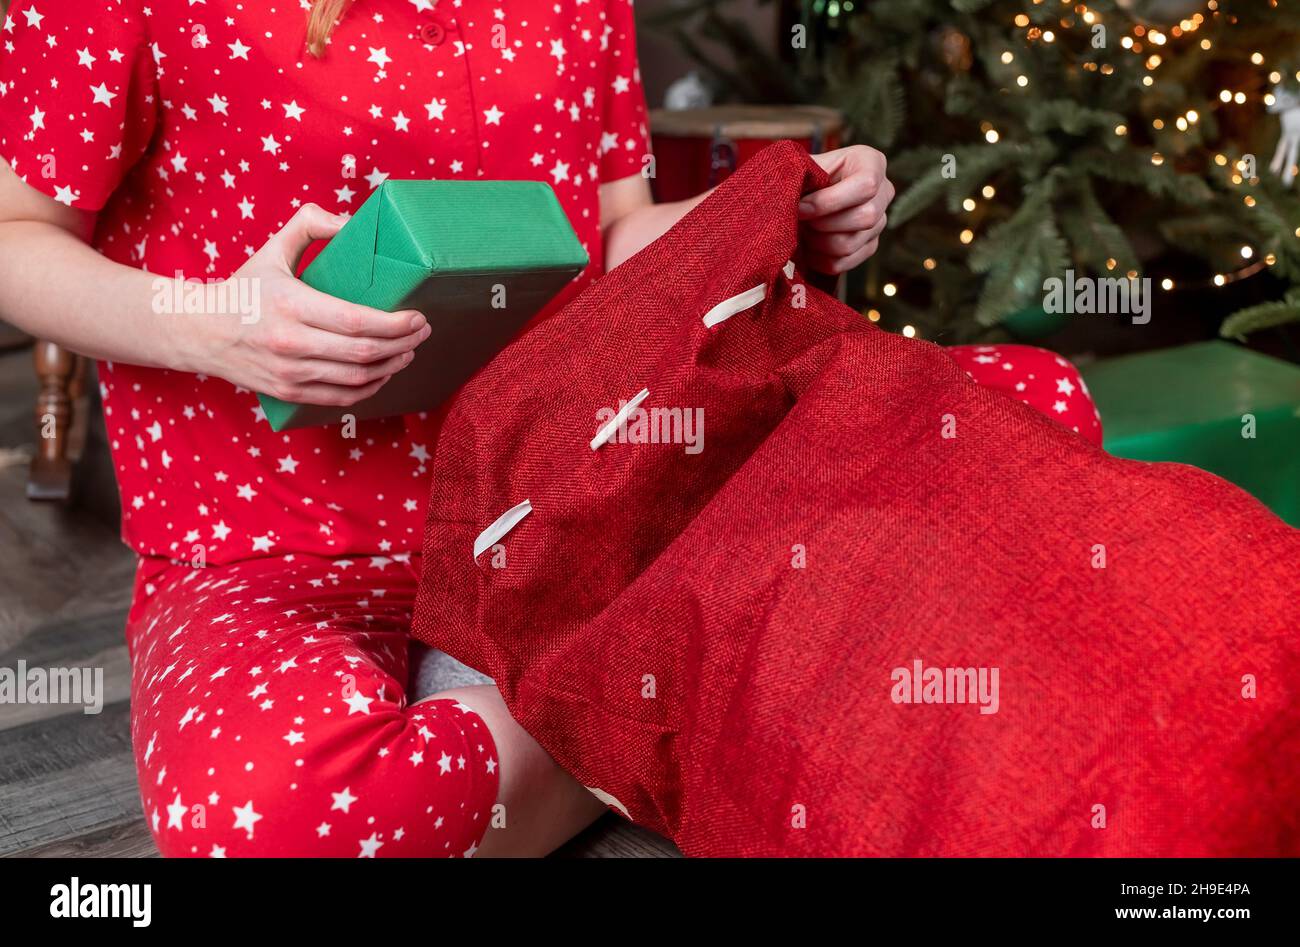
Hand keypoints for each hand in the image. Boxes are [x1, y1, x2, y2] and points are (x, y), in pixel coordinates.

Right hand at [185, 203, 430, 405]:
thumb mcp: (272, 250)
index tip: (417, 316)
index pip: (356, 320)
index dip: (395, 324)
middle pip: (364, 352)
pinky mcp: (289, 393)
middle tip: (422, 332)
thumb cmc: (244, 288)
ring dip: (392, 367)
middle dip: (403, 344)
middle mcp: (291, 343)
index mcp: (291, 305)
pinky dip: (369, 388)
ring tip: (409, 352)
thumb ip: (309, 225)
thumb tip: (350, 222)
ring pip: (357, 379)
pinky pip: (341, 398)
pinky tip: (384, 374)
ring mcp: (290, 373)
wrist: (199, 331)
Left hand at [800, 145, 894, 274]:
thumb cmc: (808, 174)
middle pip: (865, 217)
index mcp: (872, 163)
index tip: (801, 207)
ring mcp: (879, 222)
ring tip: (802, 231)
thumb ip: (803, 173)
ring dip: (818, 242)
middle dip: (824, 223)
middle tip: (801, 220)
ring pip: (850, 243)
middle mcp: (884, 192)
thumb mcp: (808, 164)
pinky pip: (843, 263)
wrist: (810, 193)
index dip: (829, 201)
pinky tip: (807, 247)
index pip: (866, 186)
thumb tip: (791, 194)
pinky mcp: (869, 246)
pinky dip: (819, 259)